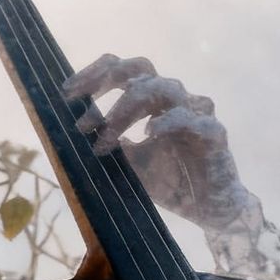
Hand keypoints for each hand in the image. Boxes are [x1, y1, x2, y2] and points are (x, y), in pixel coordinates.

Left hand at [62, 55, 258, 233]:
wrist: (210, 210)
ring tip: (105, 138)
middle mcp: (176, 99)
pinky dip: (165, 123)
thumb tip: (73, 132)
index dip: (94, 74)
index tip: (66, 95)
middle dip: (106, 83)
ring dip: (126, 110)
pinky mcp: (213, 133)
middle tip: (80, 111)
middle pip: (141, 69)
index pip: (124, 71)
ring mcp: (196, 112)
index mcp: (155, 100)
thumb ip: (110, 142)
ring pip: (162, 89)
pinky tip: (147, 134)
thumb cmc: (170, 182)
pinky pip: (189, 118)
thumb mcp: (129, 162)